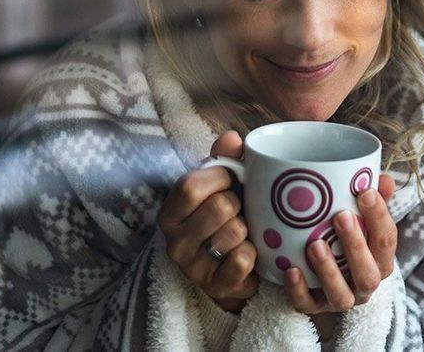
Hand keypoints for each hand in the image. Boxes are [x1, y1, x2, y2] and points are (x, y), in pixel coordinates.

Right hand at [158, 131, 258, 312]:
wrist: (230, 270)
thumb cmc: (223, 219)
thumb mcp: (219, 186)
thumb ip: (223, 159)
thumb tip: (232, 138)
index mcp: (169, 211)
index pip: (191, 185)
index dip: (221, 177)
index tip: (231, 180)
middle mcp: (173, 240)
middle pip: (219, 206)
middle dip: (239, 204)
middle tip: (239, 210)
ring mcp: (192, 266)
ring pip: (235, 232)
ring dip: (248, 229)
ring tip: (243, 232)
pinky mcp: (214, 285)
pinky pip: (243, 259)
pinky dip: (254, 253)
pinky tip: (248, 252)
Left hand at [284, 174, 396, 322]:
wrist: (324, 280)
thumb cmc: (346, 241)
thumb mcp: (361, 221)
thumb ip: (372, 201)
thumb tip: (384, 178)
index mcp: (380, 261)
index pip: (386, 241)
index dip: (379, 217)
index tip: (366, 192)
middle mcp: (365, 284)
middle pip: (368, 272)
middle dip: (355, 245)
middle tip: (341, 216)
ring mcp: (340, 299)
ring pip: (340, 294)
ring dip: (328, 270)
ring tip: (315, 245)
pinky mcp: (315, 308)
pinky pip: (307, 305)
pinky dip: (298, 290)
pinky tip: (291, 270)